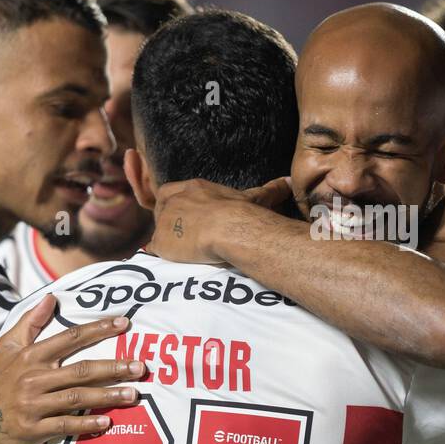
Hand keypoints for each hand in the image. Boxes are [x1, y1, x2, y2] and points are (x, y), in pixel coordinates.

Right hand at [0, 295, 146, 443]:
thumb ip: (31, 322)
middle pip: (80, 370)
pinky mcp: (33, 429)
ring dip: (107, 396)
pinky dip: (86, 424)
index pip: (70, 338)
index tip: (124, 324)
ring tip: (133, 394)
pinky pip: (65, 425)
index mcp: (31, 356)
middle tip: (140, 367)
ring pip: (77, 398)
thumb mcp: (8, 347)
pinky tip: (107, 421)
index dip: (98, 329)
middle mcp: (33, 379)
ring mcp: (33, 405)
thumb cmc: (1, 380)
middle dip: (113, 368)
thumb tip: (51, 297)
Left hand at [150, 176, 291, 264]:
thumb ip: (269, 190)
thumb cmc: (244, 212)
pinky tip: (176, 261)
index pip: (171, 192)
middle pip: (161, 210)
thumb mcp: (255, 198)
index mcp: (193, 188)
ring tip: (185, 252)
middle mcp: (175, 200)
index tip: (186, 218)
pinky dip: (163, 256)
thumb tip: (289, 182)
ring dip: (168, 240)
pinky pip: (155, 250)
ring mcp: (165, 220)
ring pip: (159, 231)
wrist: (230, 228)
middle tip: (185, 237)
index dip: (176, 205)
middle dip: (169, 222)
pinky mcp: (161, 241)